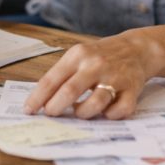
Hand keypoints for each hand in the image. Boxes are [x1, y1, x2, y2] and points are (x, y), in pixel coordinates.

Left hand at [23, 30, 164, 119]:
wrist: (136, 48)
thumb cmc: (101, 55)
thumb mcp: (79, 56)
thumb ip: (62, 75)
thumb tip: (41, 101)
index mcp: (78, 56)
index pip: (51, 79)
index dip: (37, 98)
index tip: (28, 110)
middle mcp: (95, 65)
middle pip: (70, 91)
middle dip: (55, 107)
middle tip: (51, 115)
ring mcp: (115, 78)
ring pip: (94, 104)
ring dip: (82, 113)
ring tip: (78, 112)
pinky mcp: (132, 90)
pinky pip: (119, 110)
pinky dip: (109, 116)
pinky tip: (104, 112)